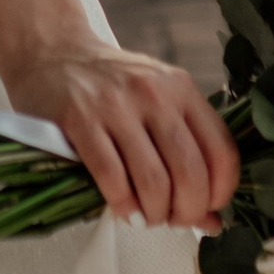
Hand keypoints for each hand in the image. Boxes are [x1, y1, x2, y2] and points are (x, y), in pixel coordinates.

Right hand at [5, 40, 240, 231]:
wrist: (52, 52)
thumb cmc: (109, 84)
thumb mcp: (156, 102)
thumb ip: (186, 151)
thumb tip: (212, 220)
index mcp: (181, 89)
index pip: (222, 152)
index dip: (220, 193)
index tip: (207, 208)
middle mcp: (154, 94)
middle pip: (190, 172)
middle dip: (187, 211)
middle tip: (174, 221)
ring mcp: (116, 105)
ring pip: (153, 181)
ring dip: (154, 213)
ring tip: (147, 217)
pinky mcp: (80, 119)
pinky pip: (112, 178)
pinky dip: (122, 205)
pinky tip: (123, 210)